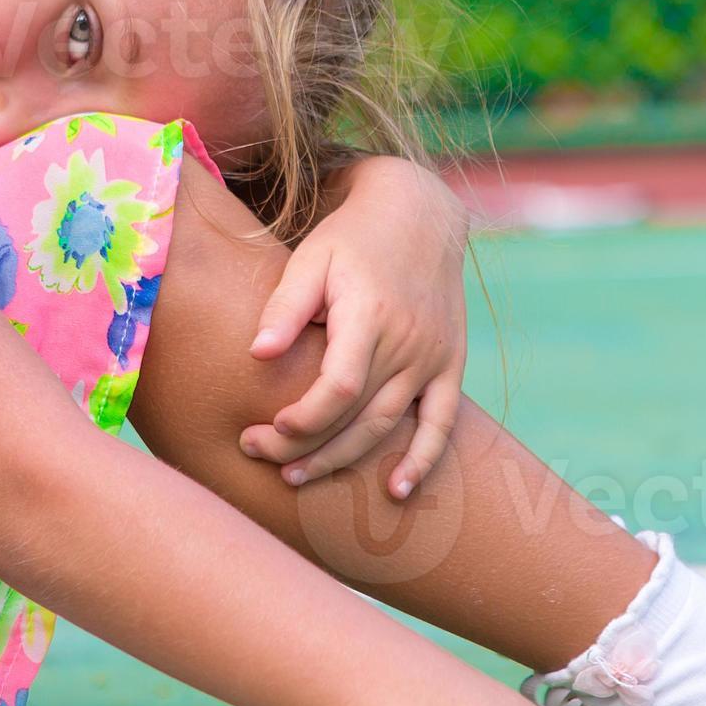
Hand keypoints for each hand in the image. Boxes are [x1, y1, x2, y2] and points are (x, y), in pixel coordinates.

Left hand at [246, 157, 469, 498]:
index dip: (301, 419)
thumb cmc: (351, 238)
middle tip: (259, 456)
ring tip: (297, 475)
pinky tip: (397, 492)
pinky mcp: (449, 364)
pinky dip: (423, 459)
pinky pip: (441, 422)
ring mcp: (433, 356)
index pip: (338, 388)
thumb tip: (257, 355)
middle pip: (356, 416)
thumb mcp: (311, 257)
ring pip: (387, 427)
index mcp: (370, 314)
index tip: (265, 427)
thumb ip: (285, 306)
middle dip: (304, 446)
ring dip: (343, 460)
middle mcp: (408, 341)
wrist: (419, 214)